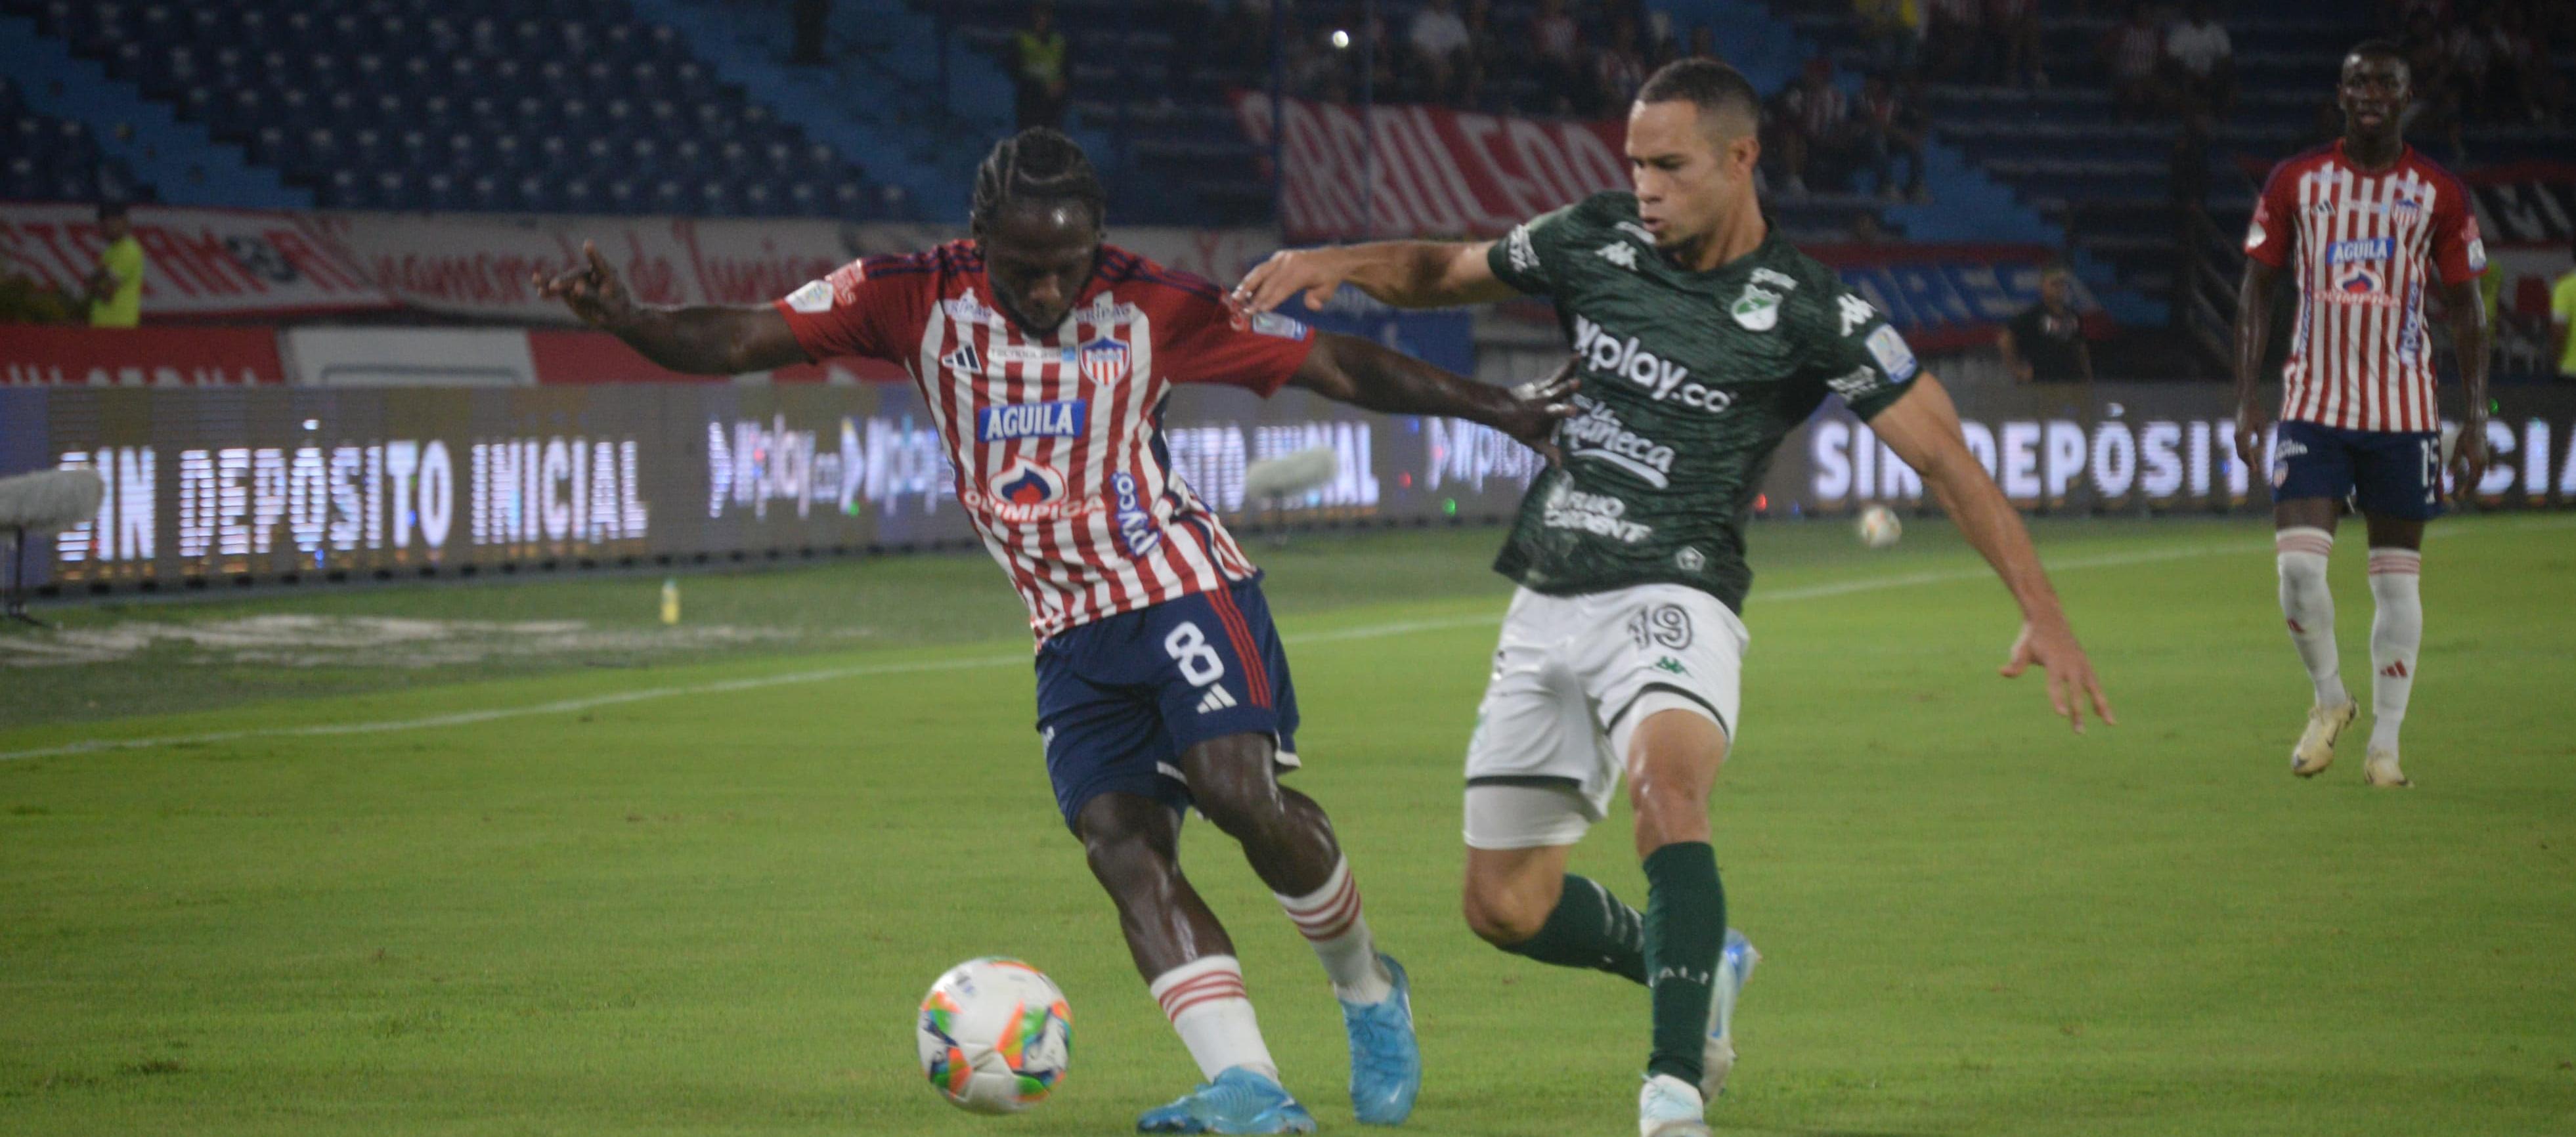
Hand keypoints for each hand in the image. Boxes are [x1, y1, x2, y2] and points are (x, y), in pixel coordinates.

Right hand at [533, 240, 635, 329]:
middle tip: (554, 286)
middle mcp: (590, 274)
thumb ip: (594, 296)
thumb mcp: (609, 306)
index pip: (600, 264)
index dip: (593, 255)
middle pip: (576, 276)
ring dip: (550, 282)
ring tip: (536, 280)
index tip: (588, 244)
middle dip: (565, 280)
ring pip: (563, 281)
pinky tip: (539, 290)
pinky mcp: (569, 289)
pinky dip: (547, 289)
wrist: (613, 316)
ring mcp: (578, 281)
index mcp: (607, 275)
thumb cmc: (617, 309)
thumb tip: (576, 287)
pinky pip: (556, 290)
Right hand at [1232, 246, 1352, 314]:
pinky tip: (1244, 289)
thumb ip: (1318, 298)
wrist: (1332, 258)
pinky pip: (1263, 268)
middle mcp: (1290, 262)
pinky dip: (1252, 278)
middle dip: (1255, 296)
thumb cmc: (1329, 278)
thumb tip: (1311, 305)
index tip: (1258, 310)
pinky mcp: (1279, 257)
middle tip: (1243, 310)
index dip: (1270, 299)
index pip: (1282, 288)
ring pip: (1261, 271)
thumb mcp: (1328, 290)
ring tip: (1236, 297)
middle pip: (1269, 280)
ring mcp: (1283, 257)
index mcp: (1302, 271)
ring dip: (1247, 284)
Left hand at [1497, 358, 1581, 463]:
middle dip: (1567, 388)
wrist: (1503, 408)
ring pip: (1558, 378)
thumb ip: (1548, 451)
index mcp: (1544, 414)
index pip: (1555, 413)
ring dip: (1569, 369)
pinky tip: (1578, 357)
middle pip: (1557, 393)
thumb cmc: (1520, 427)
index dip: (1564, 412)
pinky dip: (1567, 366)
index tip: (1574, 410)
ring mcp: (1544, 389)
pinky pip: (1557, 373)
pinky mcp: (1543, 382)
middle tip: (1578, 383)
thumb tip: (1559, 467)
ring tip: (1580, 358)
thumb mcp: (1533, 441)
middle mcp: (1545, 400)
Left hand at [1999, 615, 2114, 733]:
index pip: (2055, 683)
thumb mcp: (2021, 648)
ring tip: (2110, 724)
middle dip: (2078, 711)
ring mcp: (2081, 664)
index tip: (2062, 714)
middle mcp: (2071, 663)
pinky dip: (2100, 698)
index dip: (2058, 698)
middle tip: (2078, 731)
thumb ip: (2015, 663)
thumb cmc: (2032, 637)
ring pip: (2094, 689)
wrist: (2049, 618)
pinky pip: (2095, 685)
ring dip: (2101, 706)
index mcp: (2054, 661)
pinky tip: (2103, 715)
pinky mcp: (2086, 664)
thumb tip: (2002, 671)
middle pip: (2076, 691)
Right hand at [2232, 402, 2269, 471]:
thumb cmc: (2256, 411)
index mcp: (2243, 434)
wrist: (2246, 402)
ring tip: (2254, 465)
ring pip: (2239, 451)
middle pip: (2241, 454)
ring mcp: (2236, 435)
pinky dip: (2245, 453)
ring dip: (2246, 459)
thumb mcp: (2262, 424)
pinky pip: (2240, 447)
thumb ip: (2262, 437)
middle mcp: (2237, 437)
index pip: (2246, 452)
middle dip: (2248, 463)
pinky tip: (2252, 455)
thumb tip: (2261, 450)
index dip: (2251, 462)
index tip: (2255, 470)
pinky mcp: (2237, 434)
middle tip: (2256, 471)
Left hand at [2449, 418, 2488, 496]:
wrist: (2477, 427)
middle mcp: (2483, 463)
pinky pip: (2482, 471)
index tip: (2460, 497)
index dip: (2467, 490)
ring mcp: (2486, 460)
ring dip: (2473, 484)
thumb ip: (2454, 463)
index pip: (2473, 481)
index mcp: (2476, 462)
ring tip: (2465, 491)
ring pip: (2480, 476)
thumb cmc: (2465, 437)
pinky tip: (2473, 482)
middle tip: (2461, 497)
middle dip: (2470, 489)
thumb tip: (2448, 476)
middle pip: (2477, 480)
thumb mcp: (2457, 450)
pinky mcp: (2486, 458)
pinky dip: (2477, 478)